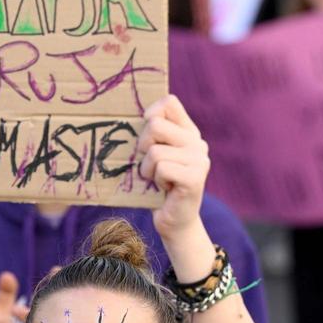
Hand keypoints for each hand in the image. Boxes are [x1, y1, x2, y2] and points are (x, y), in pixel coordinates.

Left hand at [137, 95, 208, 245]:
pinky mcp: (195, 177)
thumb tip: (124, 115)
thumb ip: (149, 134)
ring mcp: (199, 159)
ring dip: (147, 169)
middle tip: (148, 164)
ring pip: (155, 151)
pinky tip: (164, 188)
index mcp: (188, 131)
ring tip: (156, 179)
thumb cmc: (156, 186)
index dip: (151, 113)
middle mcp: (197, 142)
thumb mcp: (151, 155)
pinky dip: (156, 180)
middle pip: (155, 125)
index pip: (169, 102)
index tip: (145, 130)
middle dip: (142, 146)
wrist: (174, 220)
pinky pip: (161, 168)